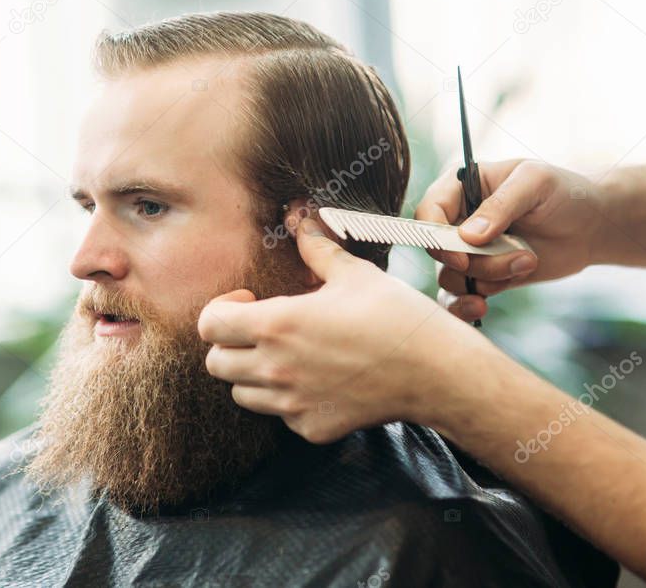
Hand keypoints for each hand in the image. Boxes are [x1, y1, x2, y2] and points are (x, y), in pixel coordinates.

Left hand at [199, 218, 488, 443]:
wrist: (436, 372)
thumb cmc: (396, 316)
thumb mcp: (353, 273)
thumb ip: (316, 247)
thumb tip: (299, 216)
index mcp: (277, 325)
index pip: (209, 325)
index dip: (220, 309)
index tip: (248, 301)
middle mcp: (276, 369)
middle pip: (216, 364)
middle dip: (229, 344)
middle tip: (260, 330)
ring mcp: (293, 404)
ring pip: (241, 394)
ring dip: (252, 375)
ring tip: (286, 355)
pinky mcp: (312, 428)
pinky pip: (280, 416)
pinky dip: (287, 400)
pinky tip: (316, 380)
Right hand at [415, 159, 605, 321]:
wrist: (591, 226)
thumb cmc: (564, 192)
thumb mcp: (535, 184)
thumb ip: (500, 205)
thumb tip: (468, 237)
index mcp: (460, 187)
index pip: (428, 212)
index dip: (436, 237)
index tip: (462, 257)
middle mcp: (457, 219)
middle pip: (440, 251)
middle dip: (474, 262)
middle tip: (518, 256)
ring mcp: (468, 251)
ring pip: (451, 277)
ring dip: (488, 278)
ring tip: (528, 262)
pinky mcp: (482, 276)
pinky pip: (458, 297)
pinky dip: (466, 305)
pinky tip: (481, 307)